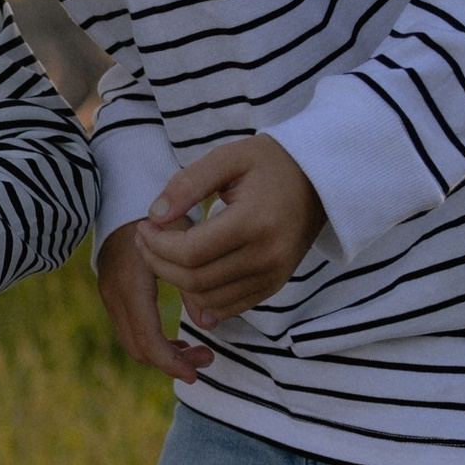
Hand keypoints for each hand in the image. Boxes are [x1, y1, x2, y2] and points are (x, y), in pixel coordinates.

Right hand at [95, 220, 212, 380]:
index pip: (147, 340)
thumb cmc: (162, 214)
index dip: (171, 363)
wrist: (123, 191)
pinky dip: (153, 340)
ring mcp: (109, 293)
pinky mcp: (112, 291)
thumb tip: (207, 324)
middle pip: (138, 348)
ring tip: (197, 351)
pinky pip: (130, 328)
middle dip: (171, 362)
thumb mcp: (183, 241)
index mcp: (131, 284)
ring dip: (163, 353)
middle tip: (206, 359)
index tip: (197, 373)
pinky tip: (178, 338)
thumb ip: (193, 283)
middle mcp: (114, 293)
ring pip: (132, 341)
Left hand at [142, 135, 326, 322]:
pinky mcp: (274, 285)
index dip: (157, 245)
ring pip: (208, 300)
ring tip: (164, 253)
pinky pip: (228, 307)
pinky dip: (201, 297)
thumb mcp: (228, 158)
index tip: (144, 226)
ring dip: (177, 282)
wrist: (320, 181)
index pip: (190, 252)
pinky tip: (188, 271)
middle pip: (195, 280)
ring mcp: (273, 276)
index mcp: (254, 223)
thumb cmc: (270, 163)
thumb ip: (188, 184)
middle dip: (159, 264)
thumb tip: (154, 216)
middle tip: (146, 240)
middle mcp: (267, 257)